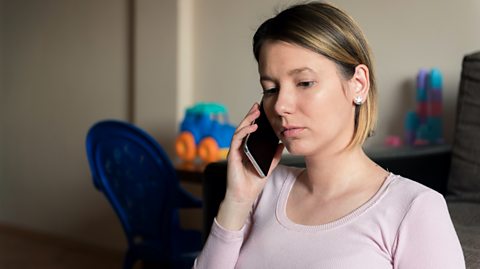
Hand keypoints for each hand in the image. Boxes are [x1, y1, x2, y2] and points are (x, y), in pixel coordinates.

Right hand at [216, 103, 283, 229]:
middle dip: (251, 115)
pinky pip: (237, 139)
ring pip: (240, 130)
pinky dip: (244, 131)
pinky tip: (252, 127)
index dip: (255, 119)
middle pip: (244, 127)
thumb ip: (275, 155)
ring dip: (247, 120)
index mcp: (248, 148)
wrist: (244, 196)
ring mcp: (235, 150)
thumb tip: (282, 143)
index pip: (251, 130)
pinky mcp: (232, 155)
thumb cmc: (254, 182)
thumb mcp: (269, 166)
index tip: (262, 109)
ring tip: (255, 112)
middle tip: (258, 105)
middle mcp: (240, 147)